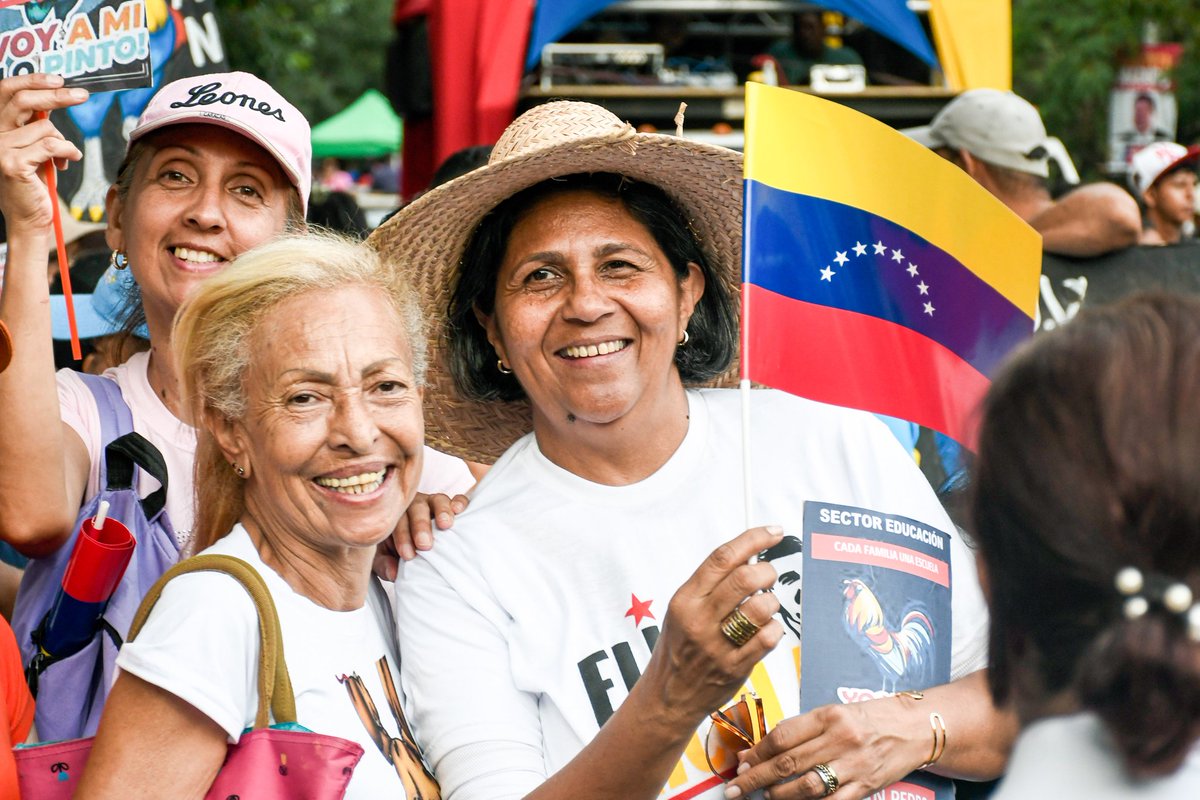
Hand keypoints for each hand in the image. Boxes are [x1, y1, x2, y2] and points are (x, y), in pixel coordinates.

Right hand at [0, 74, 86, 228]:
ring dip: (64, 142)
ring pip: (45, 128)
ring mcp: (0, 149)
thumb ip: (34, 125)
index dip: (31, 80)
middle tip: (83, 96)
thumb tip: (53, 96)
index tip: (58, 79)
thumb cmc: (35, 184)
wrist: (30, 220)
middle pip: (23, 101)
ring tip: (64, 158)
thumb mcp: (34, 148)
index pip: (5, 91)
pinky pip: (51, 145)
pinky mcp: (13, 164)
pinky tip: (69, 162)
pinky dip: (68, 152)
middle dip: (56, 95)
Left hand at [373, 492, 469, 579]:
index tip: (408, 555)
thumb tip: (394, 573)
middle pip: (416, 509)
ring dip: (441, 511)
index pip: (397, 522)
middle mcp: (414, 505)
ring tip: (445, 525)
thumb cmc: (401, 549)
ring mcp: (434, 502)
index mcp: (396, 516)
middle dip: (420, 526)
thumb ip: (386, 564)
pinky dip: (459, 502)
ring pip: (437, 500)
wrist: (418, 543)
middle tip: (425, 544)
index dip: (402, 537)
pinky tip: (458, 510)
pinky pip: (458, 498)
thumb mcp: (387, 558)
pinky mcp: (452, 504)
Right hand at [636, 525, 784, 731]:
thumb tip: (749, 556)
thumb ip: (711, 585)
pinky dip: (774, 629)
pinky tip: (764, 631)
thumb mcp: (683, 609)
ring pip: (762, 607)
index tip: (773, 532)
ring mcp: (717, 644)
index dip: (753, 539)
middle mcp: (699, 619)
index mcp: (685, 598)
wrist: (667, 695)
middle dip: (767, 571)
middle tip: (767, 576)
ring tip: (764, 608)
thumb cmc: (680, 647)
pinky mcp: (734, 667)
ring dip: (772, 602)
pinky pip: (769, 637)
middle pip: (745, 578)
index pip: (722, 557)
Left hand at [724, 696, 927, 798]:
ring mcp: (853, 766)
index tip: (743, 760)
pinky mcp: (865, 787)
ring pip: (806, 786)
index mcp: (828, 716)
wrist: (912, 728)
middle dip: (757, 777)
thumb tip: (767, 749)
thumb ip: (804, 730)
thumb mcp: (834, 713)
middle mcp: (840, 739)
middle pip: (788, 762)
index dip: (758, 751)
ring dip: (778, 794)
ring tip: (762, 796)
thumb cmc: (869, 718)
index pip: (783, 735)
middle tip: (736, 787)